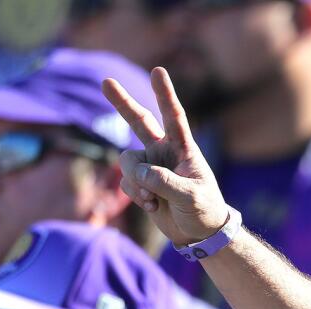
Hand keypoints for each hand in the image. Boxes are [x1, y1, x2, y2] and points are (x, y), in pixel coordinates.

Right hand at [101, 67, 229, 246]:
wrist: (199, 234)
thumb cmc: (204, 211)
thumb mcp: (191, 198)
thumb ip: (166, 183)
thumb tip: (141, 172)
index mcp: (184, 149)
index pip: (174, 117)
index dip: (165, 94)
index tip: (158, 71)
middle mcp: (164, 152)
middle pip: (140, 121)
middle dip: (122, 103)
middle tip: (106, 81)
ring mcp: (150, 166)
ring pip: (127, 162)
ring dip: (136, 183)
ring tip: (154, 200)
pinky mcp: (141, 182)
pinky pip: (126, 182)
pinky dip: (136, 195)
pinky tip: (152, 206)